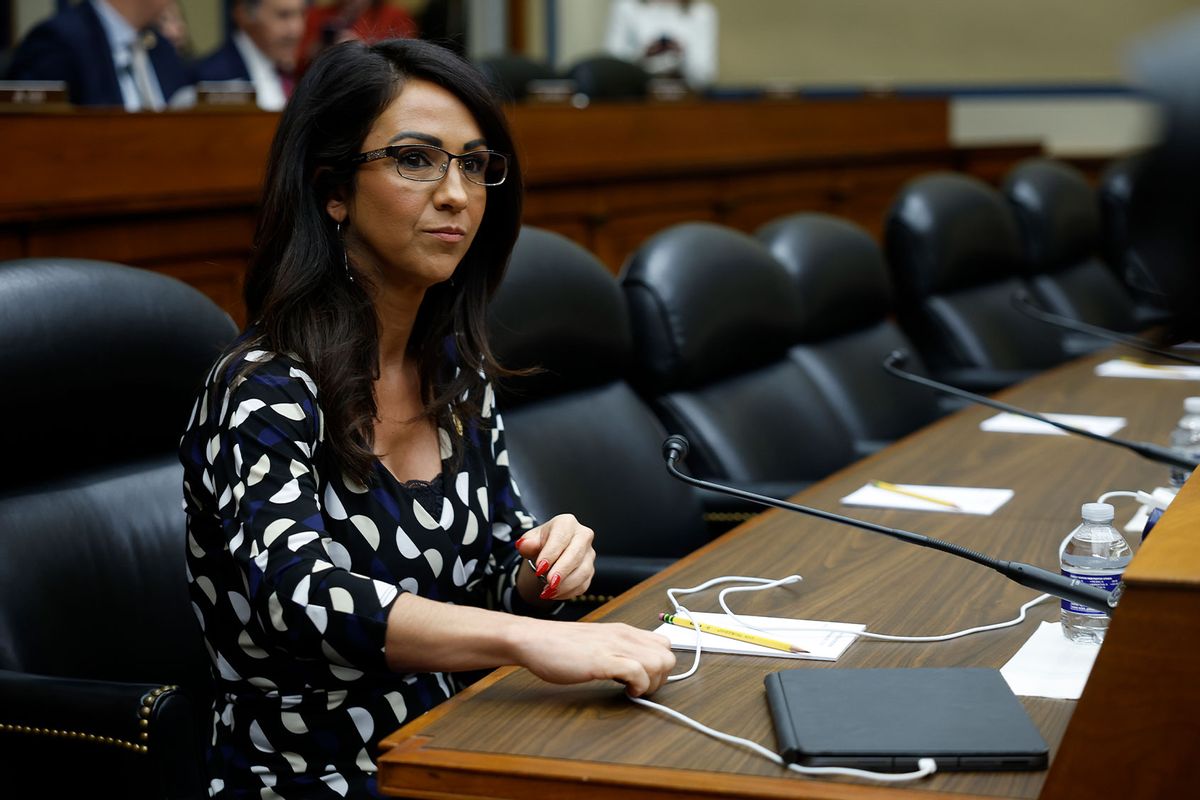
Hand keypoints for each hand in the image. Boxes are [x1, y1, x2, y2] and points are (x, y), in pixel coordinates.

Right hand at [513, 619, 675, 696]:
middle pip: (668, 657)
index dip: (660, 666)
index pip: (664, 645)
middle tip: (639, 688)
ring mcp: (615, 647)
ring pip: (660, 664)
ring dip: (651, 684)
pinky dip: (638, 687)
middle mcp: (624, 636)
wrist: (534, 639)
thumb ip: (616, 651)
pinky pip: (638, 673)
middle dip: (660, 679)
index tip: (644, 679)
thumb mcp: (598, 643)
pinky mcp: (603, 660)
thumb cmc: (560, 645)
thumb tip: (633, 670)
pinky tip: (625, 691)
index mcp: (624, 631)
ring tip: (632, 690)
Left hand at [514, 514, 594, 601]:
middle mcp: (582, 536)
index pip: (561, 537)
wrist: (551, 551)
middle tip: (549, 583)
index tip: (540, 568)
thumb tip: (523, 545)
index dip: (551, 554)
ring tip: (548, 591)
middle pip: (576, 554)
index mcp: (567, 523)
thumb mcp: (531, 540)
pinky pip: (583, 584)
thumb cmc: (542, 543)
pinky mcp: (590, 570)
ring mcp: (589, 554)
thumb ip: (527, 543)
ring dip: (565, 585)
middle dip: (562, 571)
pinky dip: (569, 592)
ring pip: (583, 571)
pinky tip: (555, 594)